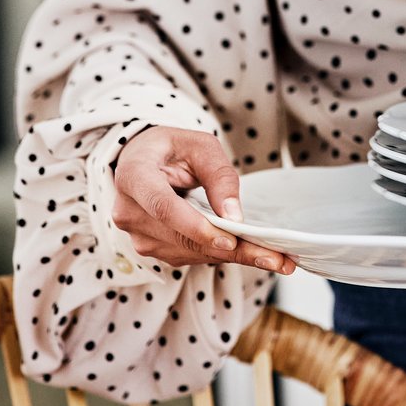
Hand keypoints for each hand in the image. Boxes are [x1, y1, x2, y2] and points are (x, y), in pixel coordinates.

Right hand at [112, 128, 295, 276]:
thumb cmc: (173, 148)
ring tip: (273, 259)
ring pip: (189, 252)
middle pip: (183, 237)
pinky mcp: (151, 247)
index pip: (163, 207)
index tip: (230, 240)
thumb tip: (234, 217)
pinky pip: (189, 255)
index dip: (196, 226)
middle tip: (275, 258)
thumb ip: (219, 176)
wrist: (143, 160)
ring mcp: (138, 235)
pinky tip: (249, 252)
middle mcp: (130, 212)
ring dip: (232, 257)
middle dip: (231, 249)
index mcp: (135, 176)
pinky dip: (219, 254)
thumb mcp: (201, 146)